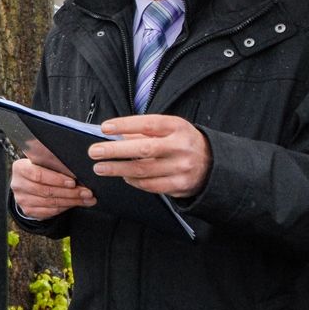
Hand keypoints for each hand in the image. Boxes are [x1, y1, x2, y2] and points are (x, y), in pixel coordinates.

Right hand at [11, 139, 94, 219]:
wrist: (27, 184)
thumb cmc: (39, 169)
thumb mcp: (43, 162)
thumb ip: (55, 164)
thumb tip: (76, 169)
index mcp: (20, 168)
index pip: (38, 174)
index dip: (56, 179)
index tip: (73, 182)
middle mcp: (18, 185)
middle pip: (46, 191)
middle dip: (70, 192)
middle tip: (87, 192)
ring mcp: (22, 199)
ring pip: (50, 203)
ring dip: (71, 201)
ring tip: (86, 199)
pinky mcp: (28, 211)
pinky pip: (50, 211)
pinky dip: (65, 208)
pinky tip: (75, 203)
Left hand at [89, 114, 210, 198]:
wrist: (213, 164)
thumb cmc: (182, 142)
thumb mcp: (169, 130)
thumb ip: (145, 131)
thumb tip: (114, 134)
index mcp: (177, 127)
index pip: (148, 124)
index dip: (125, 125)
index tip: (105, 128)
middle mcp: (181, 147)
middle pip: (143, 149)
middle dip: (115, 151)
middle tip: (94, 152)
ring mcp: (182, 167)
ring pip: (143, 170)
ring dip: (118, 169)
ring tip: (100, 167)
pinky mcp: (180, 185)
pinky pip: (151, 185)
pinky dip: (133, 181)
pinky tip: (123, 177)